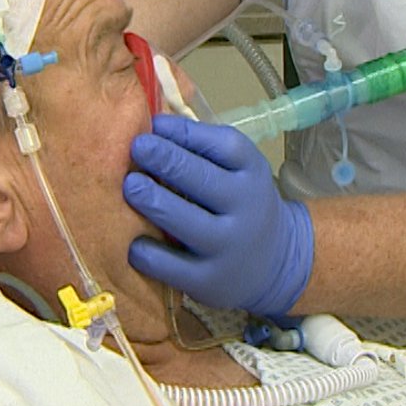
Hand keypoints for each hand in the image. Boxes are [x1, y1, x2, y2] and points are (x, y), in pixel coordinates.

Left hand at [124, 114, 312, 316]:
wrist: (275, 262)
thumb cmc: (242, 204)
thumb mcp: (239, 171)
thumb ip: (204, 149)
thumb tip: (154, 123)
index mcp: (252, 172)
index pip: (224, 146)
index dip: (187, 133)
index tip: (156, 125)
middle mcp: (245, 208)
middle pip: (204, 180)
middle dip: (167, 160)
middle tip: (138, 147)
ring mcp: (228, 247)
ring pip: (187, 222)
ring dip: (155, 201)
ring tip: (130, 185)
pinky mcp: (209, 281)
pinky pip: (173, 267)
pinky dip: (149, 252)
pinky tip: (133, 241)